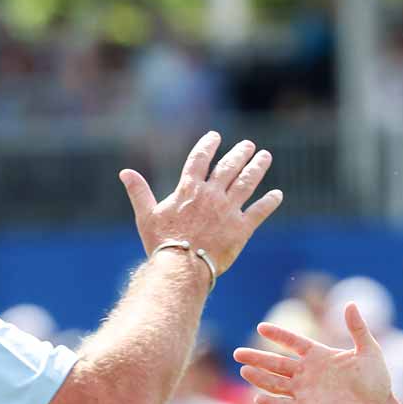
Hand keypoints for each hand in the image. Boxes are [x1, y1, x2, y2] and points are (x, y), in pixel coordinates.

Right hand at [119, 131, 282, 273]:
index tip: (216, 136)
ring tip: (265, 157)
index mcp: (189, 190)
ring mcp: (228, 210)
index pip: (199, 159)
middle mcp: (211, 195)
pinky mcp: (241, 229)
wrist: (182, 267)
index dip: (208, 145)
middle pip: (228, 167)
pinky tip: (277, 194)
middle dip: (240, 154)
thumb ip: (139, 192)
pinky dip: (269, 202)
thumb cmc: (162, 243)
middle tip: (249, 146)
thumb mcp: (146, 216)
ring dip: (257, 168)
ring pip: (247, 183)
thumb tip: (125, 172)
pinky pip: (259, 211)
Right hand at [235, 302, 401, 403]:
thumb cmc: (376, 381)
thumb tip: (350, 303)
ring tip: (244, 371)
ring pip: (277, 384)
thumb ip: (358, 328)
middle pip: (277, 363)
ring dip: (260, 378)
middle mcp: (309, 373)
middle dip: (258, 358)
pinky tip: (258, 399)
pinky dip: (272, 403)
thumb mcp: (369, 351)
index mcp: (321, 356)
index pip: (294, 343)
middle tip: (237, 353)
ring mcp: (307, 392)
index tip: (261, 327)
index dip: (279, 335)